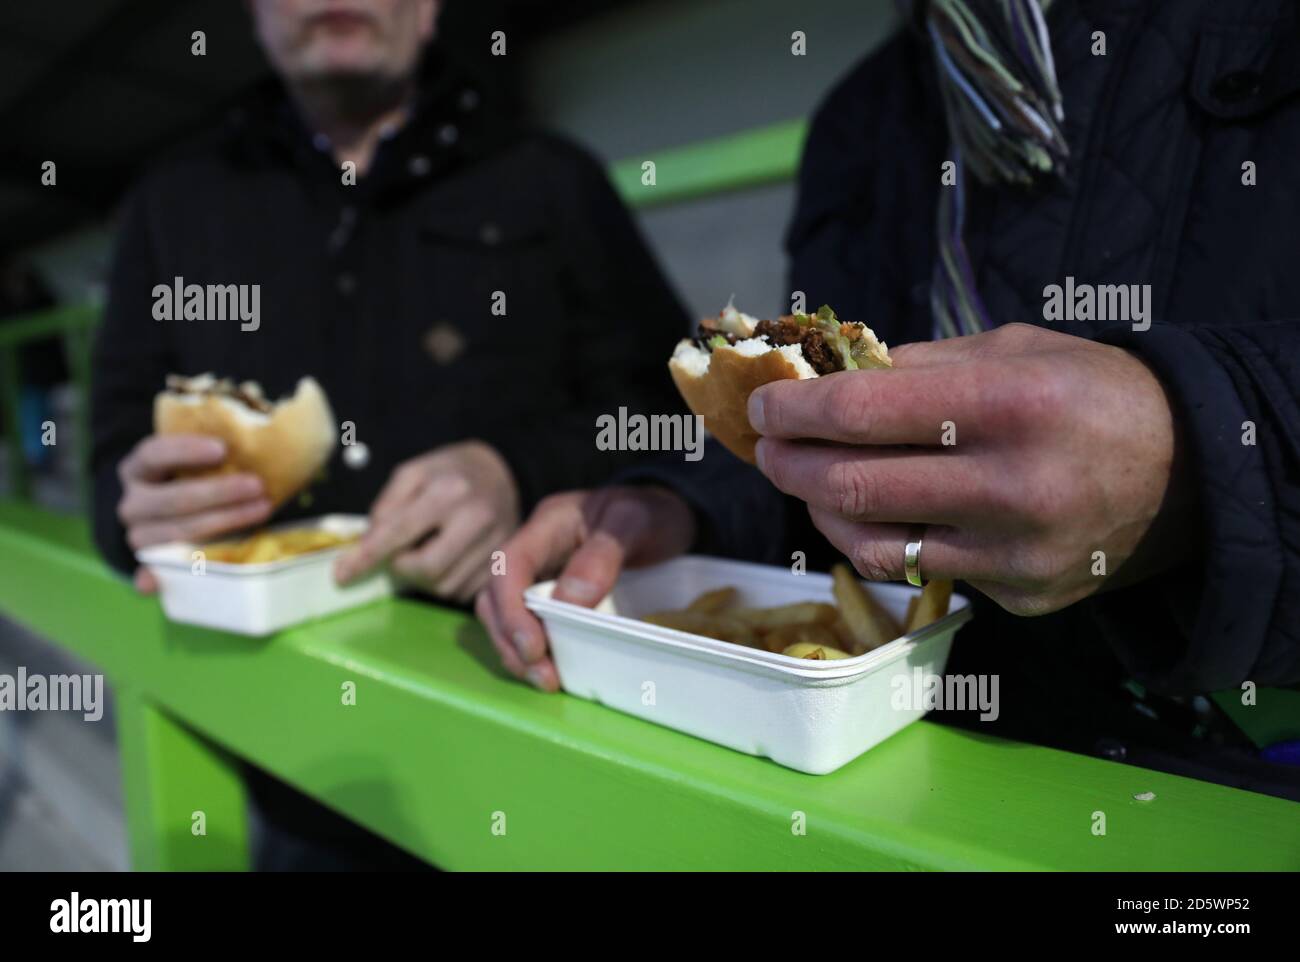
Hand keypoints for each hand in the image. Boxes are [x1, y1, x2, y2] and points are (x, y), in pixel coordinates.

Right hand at [118, 434, 270, 593]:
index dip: (186, 451)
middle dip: (218, 492)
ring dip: (222, 522)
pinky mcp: (150, 565)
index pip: (153, 454)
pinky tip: (192, 572)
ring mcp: (138, 536)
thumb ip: (214, 454)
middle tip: (257, 485)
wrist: (171, 513)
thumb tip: (241, 437)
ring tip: (261, 510)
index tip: (222, 449)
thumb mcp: (193, 462)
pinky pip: (158, 572)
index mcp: (138, 468)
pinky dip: (166, 575)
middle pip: (173, 499)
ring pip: (178, 532)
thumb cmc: (194, 479)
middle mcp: (133, 503)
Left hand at [334, 440, 519, 601]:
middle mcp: (476, 519)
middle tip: (400, 554)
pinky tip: (446, 561)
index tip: (341, 575)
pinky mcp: (503, 564)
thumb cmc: (451, 472)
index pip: (400, 532)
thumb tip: (368, 546)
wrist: (504, 473)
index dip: (367, 556)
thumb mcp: (414, 472)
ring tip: (426, 553)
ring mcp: (496, 544)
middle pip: (426, 568)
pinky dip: (445, 583)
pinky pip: (463, 592)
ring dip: (423, 579)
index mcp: (449, 491)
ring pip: (444, 587)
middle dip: (402, 568)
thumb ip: (387, 506)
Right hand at [475, 486, 695, 690]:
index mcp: (548, 524)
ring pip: (505, 616)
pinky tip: (555, 671)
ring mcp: (541, 574)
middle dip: (510, 639)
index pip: (508, 564)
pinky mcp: (553, 597)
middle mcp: (535, 551)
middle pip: (495, 596)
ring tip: (547, 680)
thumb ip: (602, 555)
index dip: (511, 609)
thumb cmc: (651, 512)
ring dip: (518, 652)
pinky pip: (531, 625)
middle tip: (543, 675)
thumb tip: (568, 601)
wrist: (666, 513)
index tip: (533, 647)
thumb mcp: (635, 523)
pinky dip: (536, 651)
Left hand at [748, 323, 1196, 615]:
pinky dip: (879, 542)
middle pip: (855, 487)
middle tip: (766, 447)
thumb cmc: (1092, 394)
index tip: (763, 406)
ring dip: (820, 511)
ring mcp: (1015, 554)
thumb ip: (918, 366)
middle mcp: (1011, 487)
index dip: (796, 411)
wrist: (1191, 473)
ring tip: (805, 481)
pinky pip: (920, 572)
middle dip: (790, 465)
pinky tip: (866, 516)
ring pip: (873, 545)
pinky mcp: (1019, 597)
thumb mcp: (1013, 350)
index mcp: (1008, 404)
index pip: (863, 412)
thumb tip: (828, 379)